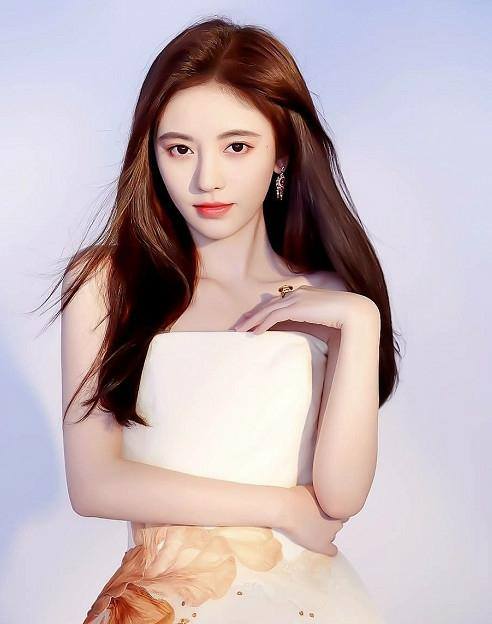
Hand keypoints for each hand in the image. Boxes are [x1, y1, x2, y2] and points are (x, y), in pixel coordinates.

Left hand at [232, 284, 378, 333]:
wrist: (354, 312)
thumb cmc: (343, 317)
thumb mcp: (322, 318)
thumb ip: (310, 321)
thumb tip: (303, 331)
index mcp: (303, 293)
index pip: (277, 302)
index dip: (263, 311)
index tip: (252, 320)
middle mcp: (297, 293)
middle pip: (268, 305)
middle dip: (252, 315)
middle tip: (238, 326)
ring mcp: (296, 299)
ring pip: (268, 310)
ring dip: (252, 321)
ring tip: (240, 331)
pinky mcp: (297, 308)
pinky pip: (275, 317)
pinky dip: (263, 324)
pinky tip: (255, 333)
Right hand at [279, 484, 348, 556]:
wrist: (286, 509)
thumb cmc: (297, 497)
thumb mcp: (314, 489)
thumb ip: (323, 495)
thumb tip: (324, 495)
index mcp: (335, 509)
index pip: (340, 512)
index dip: (331, 511)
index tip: (323, 511)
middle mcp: (336, 522)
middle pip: (337, 524)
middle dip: (329, 522)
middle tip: (316, 519)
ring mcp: (330, 535)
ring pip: (332, 536)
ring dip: (325, 533)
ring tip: (312, 530)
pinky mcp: (321, 545)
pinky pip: (332, 551)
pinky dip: (329, 549)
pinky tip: (323, 546)